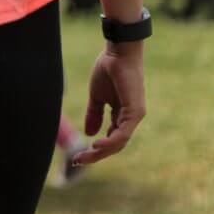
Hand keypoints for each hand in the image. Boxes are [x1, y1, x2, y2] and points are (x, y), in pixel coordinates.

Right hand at [73, 43, 145, 165]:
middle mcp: (130, 118)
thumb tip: (89, 133)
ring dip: (101, 152)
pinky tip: (96, 145)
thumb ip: (94, 114)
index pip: (110, 138)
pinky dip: (110, 142)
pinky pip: (122, 134)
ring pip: (118, 143)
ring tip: (85, 155)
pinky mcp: (135, 112)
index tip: (78, 155)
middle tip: (77, 160)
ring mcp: (134, 116)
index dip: (95, 149)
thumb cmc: (108, 69)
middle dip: (96, 155)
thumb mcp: (96, 96)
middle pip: (114, 145)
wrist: (118, 52)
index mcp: (121, 114)